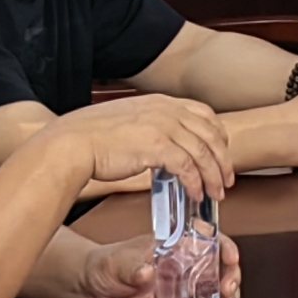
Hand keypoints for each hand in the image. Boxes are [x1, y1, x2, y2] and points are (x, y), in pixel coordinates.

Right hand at [46, 93, 232, 201]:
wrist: (71, 144)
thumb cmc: (91, 137)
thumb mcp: (128, 120)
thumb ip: (150, 126)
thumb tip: (163, 144)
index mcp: (160, 102)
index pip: (204, 114)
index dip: (218, 135)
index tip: (221, 153)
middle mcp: (166, 111)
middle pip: (210, 134)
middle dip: (222, 159)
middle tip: (226, 179)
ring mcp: (162, 127)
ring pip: (203, 153)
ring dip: (213, 176)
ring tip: (215, 193)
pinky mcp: (156, 147)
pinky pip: (187, 167)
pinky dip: (196, 183)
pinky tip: (196, 195)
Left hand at [77, 225, 239, 297]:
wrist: (95, 289)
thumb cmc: (107, 266)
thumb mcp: (117, 263)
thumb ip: (132, 267)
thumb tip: (145, 272)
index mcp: (174, 245)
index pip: (208, 238)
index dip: (224, 246)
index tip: (230, 258)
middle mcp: (185, 263)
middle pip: (220, 264)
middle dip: (231, 276)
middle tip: (227, 289)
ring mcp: (184, 285)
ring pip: (217, 287)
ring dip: (228, 296)